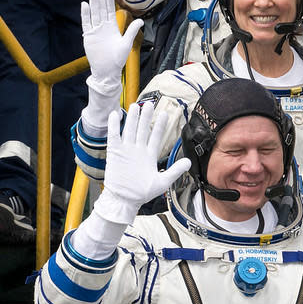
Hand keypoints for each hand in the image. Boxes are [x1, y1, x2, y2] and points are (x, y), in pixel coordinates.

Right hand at [81, 0, 142, 87]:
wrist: (107, 70)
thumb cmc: (118, 59)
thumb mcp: (126, 43)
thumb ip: (132, 31)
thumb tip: (141, 21)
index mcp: (113, 28)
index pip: (110, 11)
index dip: (109, 1)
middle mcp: (103, 27)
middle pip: (101, 10)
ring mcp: (95, 31)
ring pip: (94, 14)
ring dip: (93, 4)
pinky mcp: (88, 36)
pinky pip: (86, 23)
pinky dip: (85, 14)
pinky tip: (84, 5)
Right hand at [94, 104, 190, 223]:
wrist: (124, 201)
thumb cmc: (142, 193)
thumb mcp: (163, 182)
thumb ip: (175, 171)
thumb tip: (188, 162)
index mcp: (149, 155)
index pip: (156, 136)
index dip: (160, 125)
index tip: (165, 114)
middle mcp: (138, 150)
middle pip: (142, 129)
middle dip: (146, 117)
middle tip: (149, 103)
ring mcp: (126, 150)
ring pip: (130, 130)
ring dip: (133, 118)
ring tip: (136, 105)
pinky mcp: (114, 153)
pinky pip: (114, 136)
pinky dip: (114, 125)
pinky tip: (115, 115)